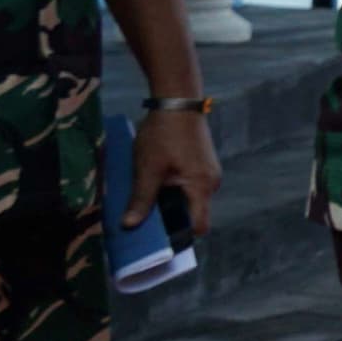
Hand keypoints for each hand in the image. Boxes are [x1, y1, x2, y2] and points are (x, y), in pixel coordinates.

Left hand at [125, 107, 220, 236]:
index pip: (199, 226)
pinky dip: (174, 188)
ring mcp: (209, 171)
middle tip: (146, 220)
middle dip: (171, 218)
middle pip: (194, 213)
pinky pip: (190, 185)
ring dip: (171, 201)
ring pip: (190, 198)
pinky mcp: (202, 163)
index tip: (160, 240)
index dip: (181, 237)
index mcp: (202, 187)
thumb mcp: (147, 169)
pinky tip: (157, 180)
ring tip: (148, 197)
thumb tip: (130, 227)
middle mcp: (211, 182)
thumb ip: (141, 200)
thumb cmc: (164, 134)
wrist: (178, 100)